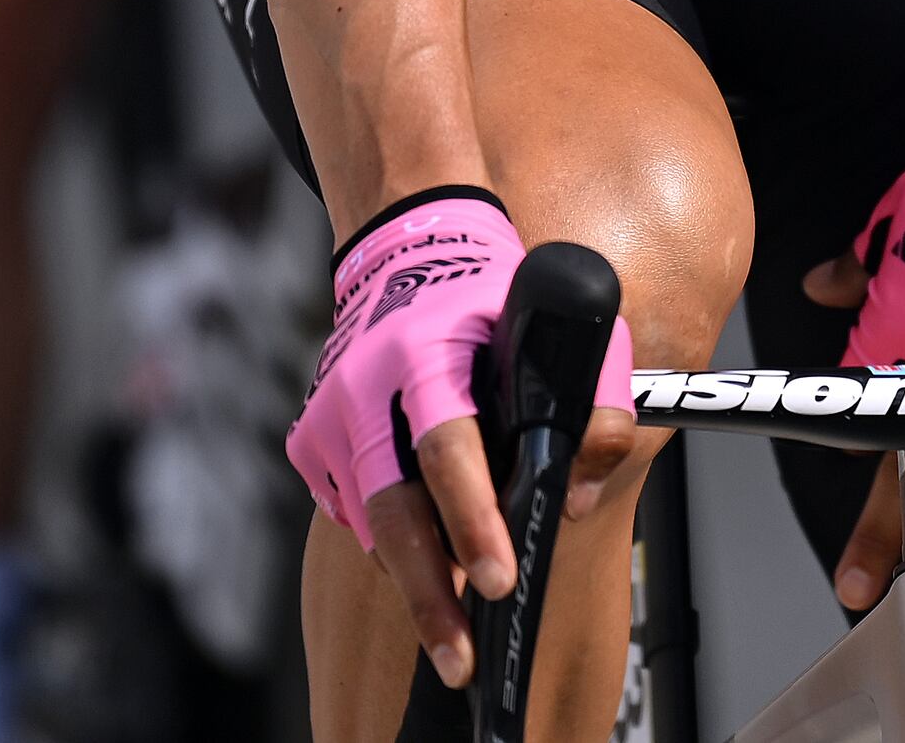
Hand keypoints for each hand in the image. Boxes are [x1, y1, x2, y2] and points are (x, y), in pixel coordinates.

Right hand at [288, 191, 633, 690]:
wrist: (406, 248)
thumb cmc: (491, 295)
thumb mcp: (560, 325)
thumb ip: (593, 403)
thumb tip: (574, 493)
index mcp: (426, 354)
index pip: (448, 449)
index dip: (472, 518)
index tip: (497, 578)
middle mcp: (366, 389)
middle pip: (393, 510)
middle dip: (427, 594)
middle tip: (461, 656)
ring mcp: (330, 419)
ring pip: (371, 524)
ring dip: (413, 579)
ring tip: (451, 633)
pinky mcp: (311, 442)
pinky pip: (354, 512)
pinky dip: (390, 538)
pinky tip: (423, 547)